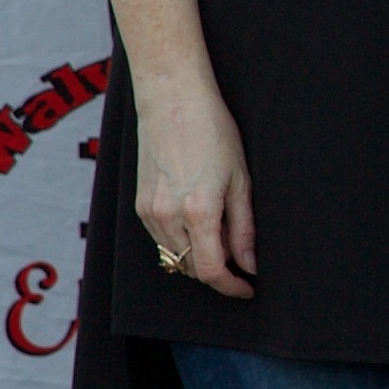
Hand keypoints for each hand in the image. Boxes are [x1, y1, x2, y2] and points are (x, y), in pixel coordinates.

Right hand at [134, 79, 260, 298]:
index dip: (231, 286)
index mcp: (198, 212)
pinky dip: (180, 241)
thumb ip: (244, 228)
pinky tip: (196, 219)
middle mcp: (168, 217)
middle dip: (217, 269)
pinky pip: (160, 239)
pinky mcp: (139, 205)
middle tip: (239, 254)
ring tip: (220, 230)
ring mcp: (149, 212)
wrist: (172, 101)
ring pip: (173, 257)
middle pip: (190, 268)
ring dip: (197, 256)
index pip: (210, 271)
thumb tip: (249, 264)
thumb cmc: (213, 132)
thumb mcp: (241, 180)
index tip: (247, 287)